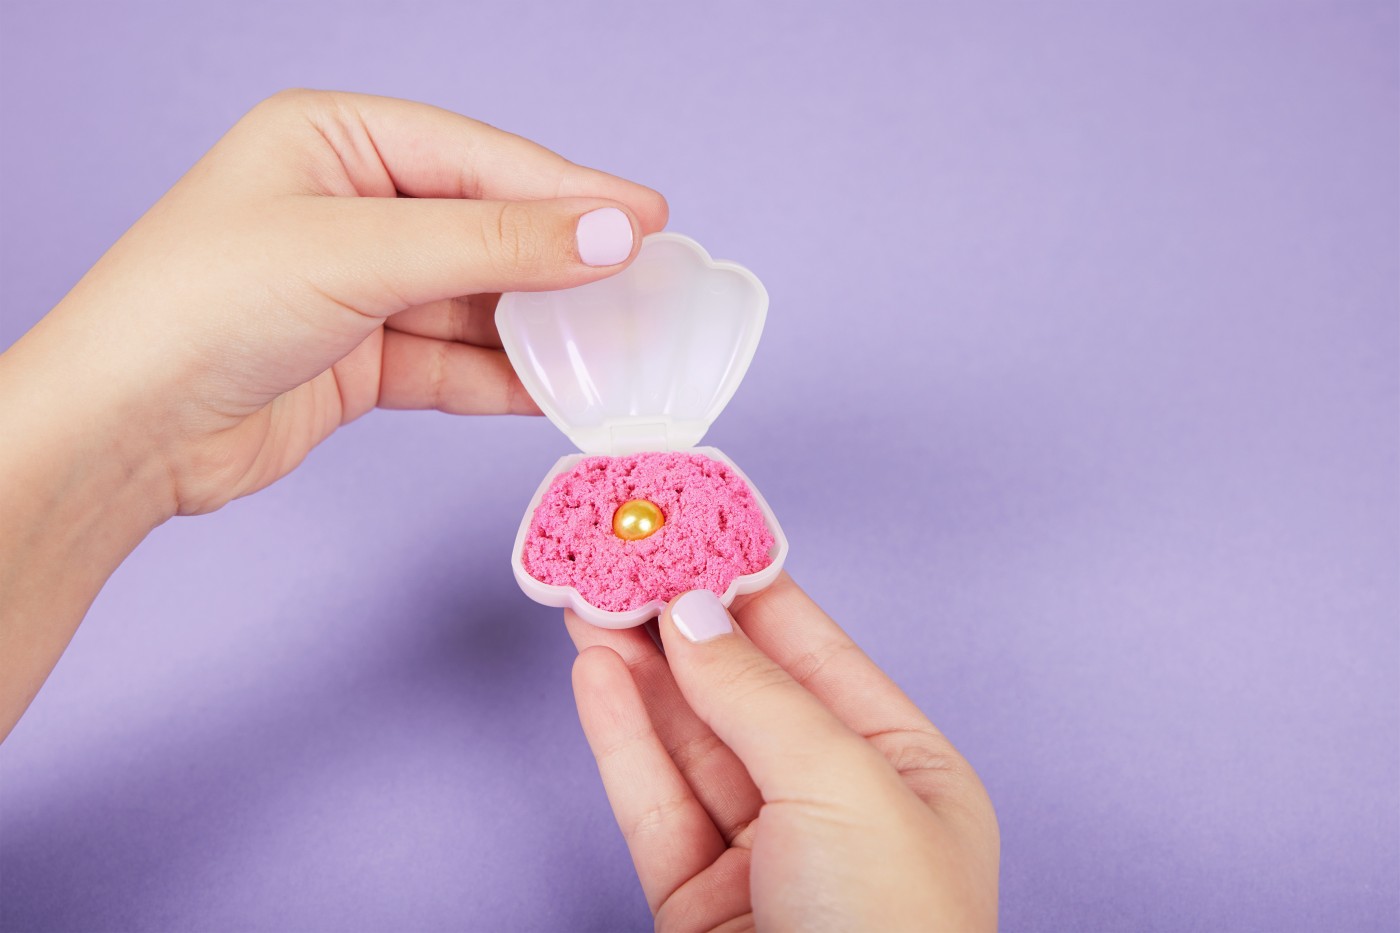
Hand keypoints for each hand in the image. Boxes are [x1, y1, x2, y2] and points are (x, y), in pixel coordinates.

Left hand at [0, 89, 665, 735]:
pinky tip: (558, 390)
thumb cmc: (199, 307)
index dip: (569, 189)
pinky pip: (454, 362)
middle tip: (648, 286)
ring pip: (478, 302)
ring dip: (542, 329)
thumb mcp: (360, 253)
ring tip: (618, 348)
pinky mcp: (361, 360)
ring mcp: (358, 287)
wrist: (122, 433)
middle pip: (487, 228)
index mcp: (334, 140)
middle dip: (563, 263)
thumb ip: (494, 244)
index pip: (480, 157)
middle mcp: (350, 207)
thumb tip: (609, 232)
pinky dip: (505, 378)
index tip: (648, 220)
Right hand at [567, 574, 999, 931]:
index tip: (698, 525)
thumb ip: (760, 695)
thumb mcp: (843, 786)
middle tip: (624, 553)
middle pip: (741, 689)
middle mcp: (833, 806)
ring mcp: (761, 856)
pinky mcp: (695, 900)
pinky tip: (594, 673)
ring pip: (687, 739)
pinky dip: (620, 734)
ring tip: (589, 595)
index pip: (817, 651)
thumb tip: (694, 615)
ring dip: (636, 666)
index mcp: (904, 771)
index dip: (752, 583)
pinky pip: (652, 798)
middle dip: (679, 619)